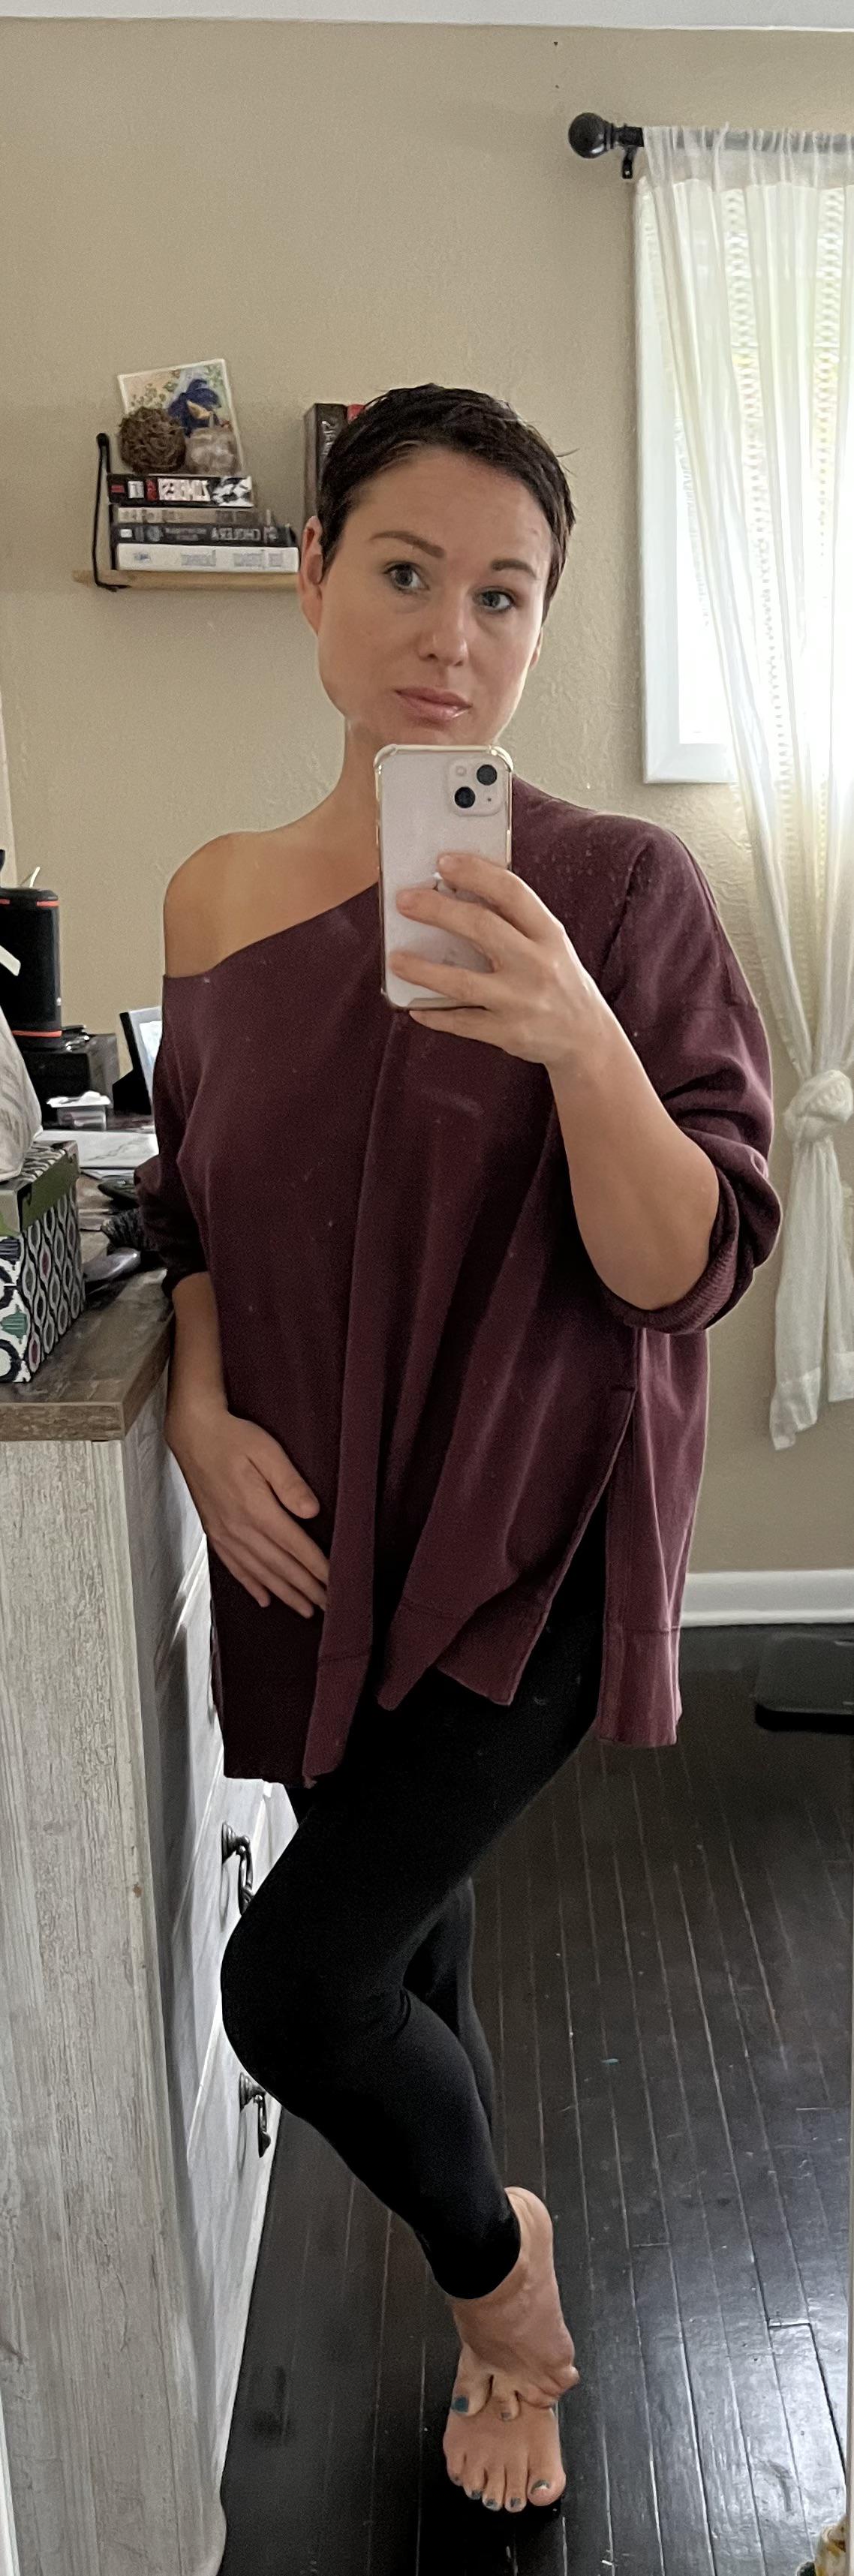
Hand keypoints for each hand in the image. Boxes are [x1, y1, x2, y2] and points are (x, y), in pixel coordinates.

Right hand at [164, 1394, 328, 1613]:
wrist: (193, 1433)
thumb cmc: (231, 1437)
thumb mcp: (266, 1450)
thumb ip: (289, 1483)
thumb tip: (312, 1512)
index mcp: (256, 1509)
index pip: (296, 1546)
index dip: (318, 1568)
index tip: (337, 1585)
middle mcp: (239, 1528)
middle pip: (280, 1566)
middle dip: (307, 1589)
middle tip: (330, 1608)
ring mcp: (225, 1532)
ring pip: (259, 1572)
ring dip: (284, 1593)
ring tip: (305, 1609)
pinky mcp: (215, 1531)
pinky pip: (234, 1566)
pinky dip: (251, 1585)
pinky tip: (264, 1598)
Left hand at [389, 849, 605, 1073]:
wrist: (587, 1038)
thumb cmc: (559, 981)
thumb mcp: (550, 944)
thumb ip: (514, 921)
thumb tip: (457, 893)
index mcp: (549, 934)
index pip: (511, 892)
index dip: (476, 873)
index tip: (444, 862)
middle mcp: (537, 964)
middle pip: (481, 928)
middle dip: (437, 911)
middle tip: (405, 902)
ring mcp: (522, 1001)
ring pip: (463, 982)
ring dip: (423, 970)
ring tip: (395, 959)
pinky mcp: (508, 1033)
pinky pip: (462, 1022)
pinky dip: (435, 1015)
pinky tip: (415, 1007)